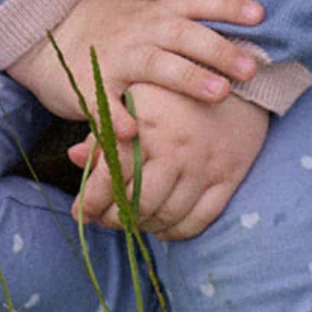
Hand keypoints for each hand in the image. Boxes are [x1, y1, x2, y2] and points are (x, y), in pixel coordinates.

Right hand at [4, 0, 264, 138]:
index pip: (196, 1)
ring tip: (219, 93)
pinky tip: (135, 134)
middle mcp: (139, 32)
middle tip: (253, 67)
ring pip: (155, 67)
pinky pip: (106, 105)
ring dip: (187, 78)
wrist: (38, 38)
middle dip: (219, 49)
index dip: (227, 6)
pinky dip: (118, 119)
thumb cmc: (95, 21)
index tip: (260, 14)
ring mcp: (115, 60)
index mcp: (153, 12)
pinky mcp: (90, 88)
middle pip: (184, 35)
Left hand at [68, 85, 268, 240]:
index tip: (80, 213)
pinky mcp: (228, 177)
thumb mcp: (135, 97)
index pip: (111, 176)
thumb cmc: (176, 90)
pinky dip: (177, 231)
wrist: (238, 80)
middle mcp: (176, 149)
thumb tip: (73, 157)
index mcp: (147, 125)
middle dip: (113, 219)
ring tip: (130, 222)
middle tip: (103, 221)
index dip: (90, 201)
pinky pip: (199, 219)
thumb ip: (104, 128)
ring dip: (143, 226)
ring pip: (167, 215)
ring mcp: (204, 166)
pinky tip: (162, 228)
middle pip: (138, 203)